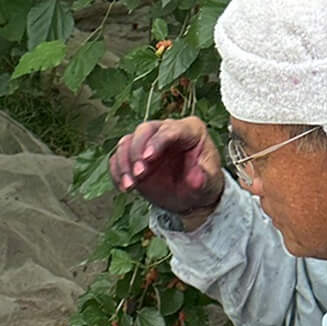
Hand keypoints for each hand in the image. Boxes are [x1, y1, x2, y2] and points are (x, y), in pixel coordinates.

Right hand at [108, 117, 224, 220]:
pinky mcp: (135, 156)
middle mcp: (167, 131)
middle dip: (137, 151)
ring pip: (127, 142)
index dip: (157, 141)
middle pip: (145, 130)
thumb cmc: (203, 184)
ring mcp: (149, 142)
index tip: (147, 158)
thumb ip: (203, 179)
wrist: (191, 196)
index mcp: (190, 130)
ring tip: (130, 186)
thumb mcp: (209, 184)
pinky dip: (117, 171)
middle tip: (139, 174)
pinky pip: (118, 157)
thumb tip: (195, 179)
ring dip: (124, 163)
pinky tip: (124, 187)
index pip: (170, 129)